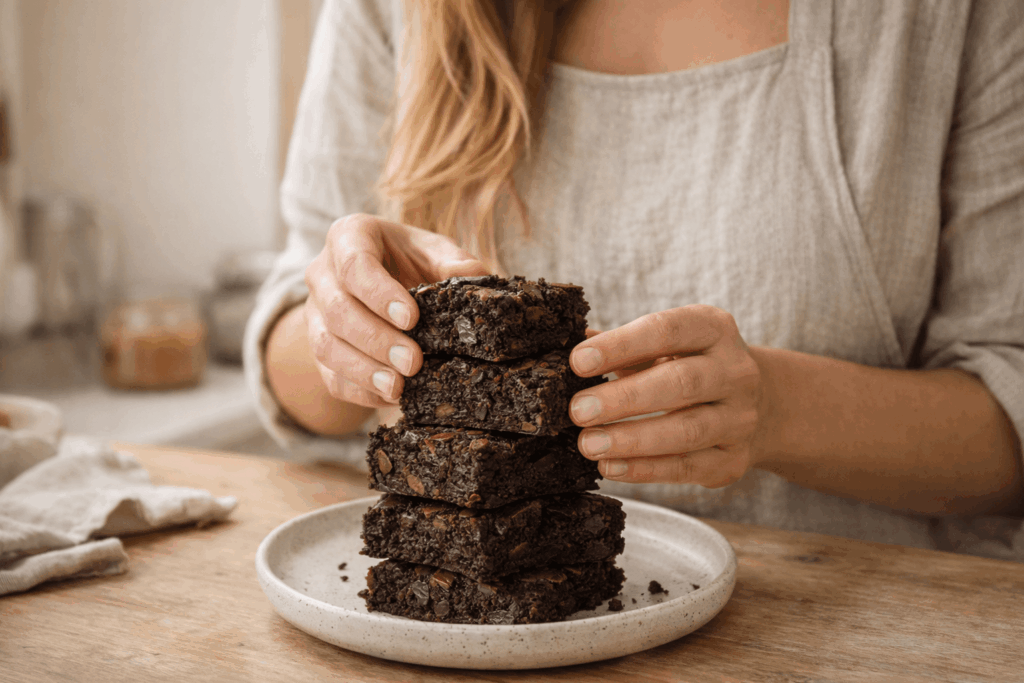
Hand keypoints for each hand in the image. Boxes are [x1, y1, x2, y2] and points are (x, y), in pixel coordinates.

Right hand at [304, 214, 488, 407]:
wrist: (385, 285)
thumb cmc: (411, 261)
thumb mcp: (434, 251)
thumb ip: (454, 262)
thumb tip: (477, 277)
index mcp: (349, 237)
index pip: (354, 264)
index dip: (379, 294)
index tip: (411, 319)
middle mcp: (323, 274)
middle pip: (337, 310)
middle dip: (375, 339)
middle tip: (413, 361)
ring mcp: (315, 314)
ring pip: (327, 346)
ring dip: (363, 371)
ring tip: (398, 388)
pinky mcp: (319, 350)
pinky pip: (330, 375)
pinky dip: (359, 391)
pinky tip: (388, 397)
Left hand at [569, 305, 763, 486]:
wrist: (758, 403)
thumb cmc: (689, 366)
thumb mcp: (664, 345)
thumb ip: (623, 345)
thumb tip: (573, 345)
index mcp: (714, 329)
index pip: (666, 331)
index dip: (620, 346)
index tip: (577, 361)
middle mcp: (736, 371)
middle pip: (681, 383)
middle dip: (625, 398)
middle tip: (578, 410)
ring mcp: (740, 418)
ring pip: (687, 431)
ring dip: (633, 440)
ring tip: (588, 444)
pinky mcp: (733, 459)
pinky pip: (688, 467)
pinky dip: (646, 469)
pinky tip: (610, 466)